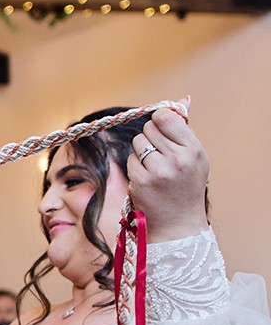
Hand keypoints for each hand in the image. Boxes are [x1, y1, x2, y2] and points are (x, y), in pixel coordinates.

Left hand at [127, 107, 209, 242]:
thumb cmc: (186, 187)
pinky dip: (136, 168)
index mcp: (193, 149)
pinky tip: (147, 179)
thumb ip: (185, 129)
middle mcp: (177, 158)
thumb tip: (182, 99)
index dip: (158, 121)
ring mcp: (158, 170)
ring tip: (155, 168)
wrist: (179, 224)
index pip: (165, 117)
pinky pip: (130, 161)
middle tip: (159, 155)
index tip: (161, 130)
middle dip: (150, 138)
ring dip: (141, 153)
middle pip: (148, 129)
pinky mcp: (141, 181)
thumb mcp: (195, 157)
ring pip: (137, 143)